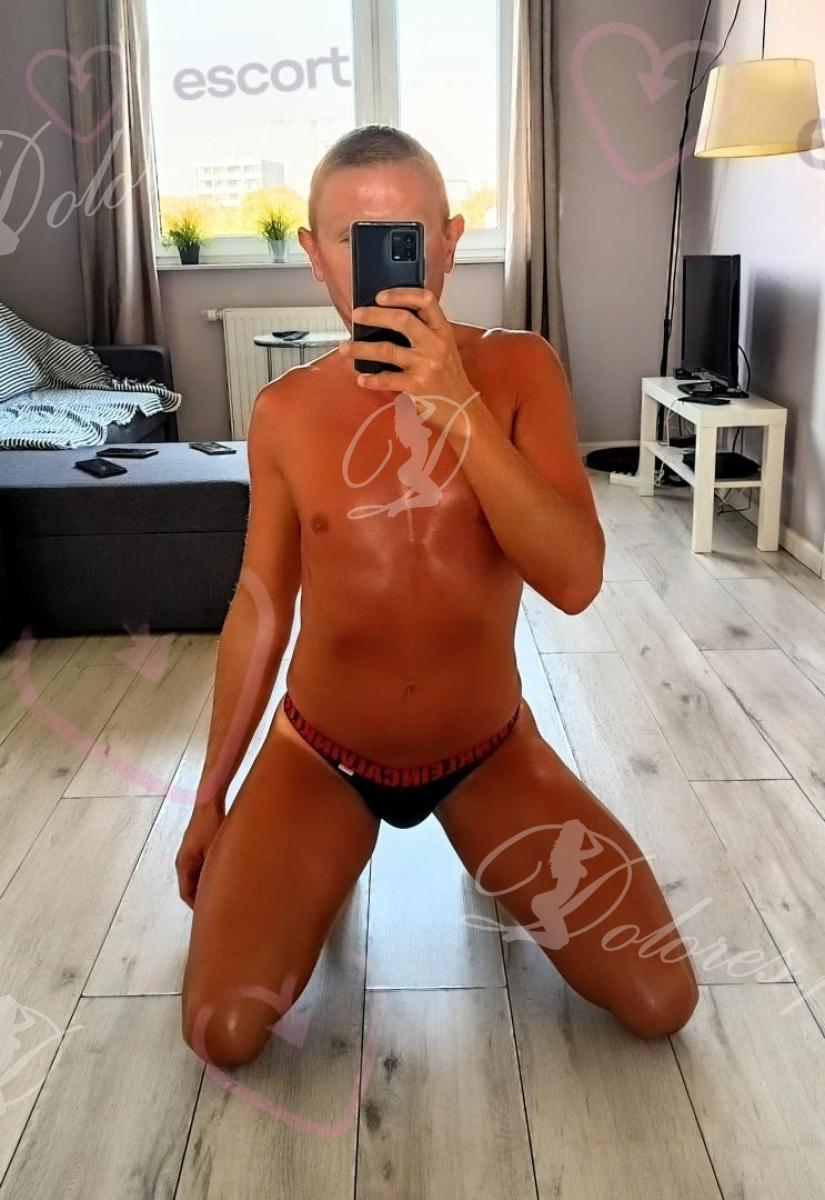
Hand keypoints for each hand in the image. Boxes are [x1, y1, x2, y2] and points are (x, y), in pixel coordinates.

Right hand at [175, 804, 224, 909]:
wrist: (209, 803)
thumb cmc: (211, 824)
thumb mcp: (215, 851)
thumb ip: (215, 872)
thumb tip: (220, 891)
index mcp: (184, 865)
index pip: (186, 894)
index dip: (197, 907)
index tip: (210, 916)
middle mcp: (183, 861)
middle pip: (191, 888)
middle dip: (203, 899)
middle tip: (219, 909)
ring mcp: (190, 855)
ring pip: (196, 879)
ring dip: (207, 887)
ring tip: (223, 896)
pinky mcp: (197, 849)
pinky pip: (201, 869)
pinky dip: (209, 876)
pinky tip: (224, 878)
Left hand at [339, 287, 480, 432]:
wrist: (463, 410)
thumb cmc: (449, 378)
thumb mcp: (444, 349)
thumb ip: (425, 333)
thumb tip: (390, 319)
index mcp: (443, 331)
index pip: (426, 301)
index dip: (402, 294)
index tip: (380, 296)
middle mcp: (436, 344)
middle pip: (402, 320)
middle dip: (374, 315)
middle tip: (356, 316)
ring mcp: (427, 365)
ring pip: (388, 349)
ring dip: (362, 348)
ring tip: (345, 347)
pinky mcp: (418, 385)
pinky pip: (388, 379)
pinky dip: (371, 379)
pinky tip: (361, 379)